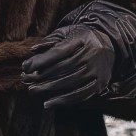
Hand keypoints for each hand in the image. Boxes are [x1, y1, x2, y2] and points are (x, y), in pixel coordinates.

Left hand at [21, 2, 135, 109]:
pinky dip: (63, 100)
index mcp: (83, 38)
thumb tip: (33, 50)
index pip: (59, 51)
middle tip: (25, 80)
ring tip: (33, 90)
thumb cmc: (81, 39)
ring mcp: (97, 70)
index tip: (25, 66)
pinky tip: (49, 103)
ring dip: (49, 89)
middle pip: (64, 68)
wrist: (109, 46)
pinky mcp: (100, 83)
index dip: (41, 60)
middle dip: (42, 76)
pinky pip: (80, 94)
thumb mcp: (67, 32)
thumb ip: (50, 41)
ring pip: (71, 82)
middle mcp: (92, 54)